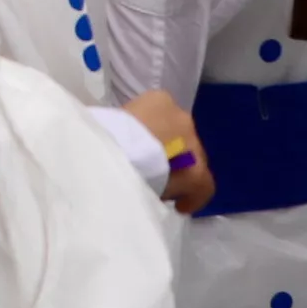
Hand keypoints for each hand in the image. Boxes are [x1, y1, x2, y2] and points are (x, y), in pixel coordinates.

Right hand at [123, 88, 212, 215]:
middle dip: (172, 159)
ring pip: (194, 161)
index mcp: (158, 101)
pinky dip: (193, 196)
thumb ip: (127, 131)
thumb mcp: (114, 123)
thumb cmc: (103, 134)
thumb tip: (128, 146)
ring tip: (164, 191)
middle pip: (183, 141)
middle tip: (155, 175)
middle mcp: (180, 116)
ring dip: (181, 175)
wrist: (114, 150)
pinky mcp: (196, 170)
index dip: (159, 140)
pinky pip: (203, 186)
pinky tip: (181, 207)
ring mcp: (192, 143)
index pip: (166, 120)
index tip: (146, 156)